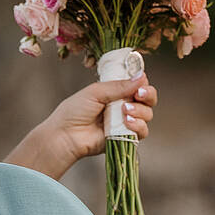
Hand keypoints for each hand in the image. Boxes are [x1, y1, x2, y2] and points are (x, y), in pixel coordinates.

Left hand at [4, 74, 156, 180]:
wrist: (66, 135)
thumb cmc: (74, 112)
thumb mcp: (96, 92)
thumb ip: (119, 85)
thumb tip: (141, 76)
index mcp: (115, 91)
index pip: (138, 83)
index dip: (143, 81)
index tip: (141, 81)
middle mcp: (123, 105)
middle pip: (148, 98)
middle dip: (148, 94)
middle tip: (139, 94)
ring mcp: (125, 122)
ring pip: (147, 114)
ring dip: (141, 111)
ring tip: (125, 110)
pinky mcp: (125, 137)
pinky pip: (142, 132)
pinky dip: (138, 126)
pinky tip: (126, 122)